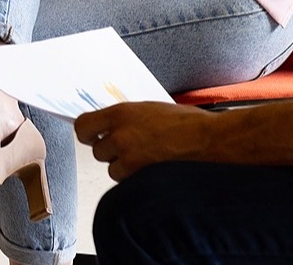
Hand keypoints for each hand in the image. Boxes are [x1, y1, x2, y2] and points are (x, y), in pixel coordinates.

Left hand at [74, 101, 219, 180]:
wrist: (210, 140)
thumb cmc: (187, 123)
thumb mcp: (149, 109)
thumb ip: (126, 119)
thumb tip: (110, 126)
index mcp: (121, 114)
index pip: (82, 126)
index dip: (86, 133)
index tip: (91, 136)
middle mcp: (121, 136)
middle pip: (97, 151)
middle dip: (111, 152)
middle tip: (130, 148)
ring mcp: (130, 159)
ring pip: (112, 169)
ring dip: (124, 167)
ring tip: (147, 158)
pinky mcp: (140, 178)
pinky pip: (127, 182)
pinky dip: (135, 179)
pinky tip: (152, 168)